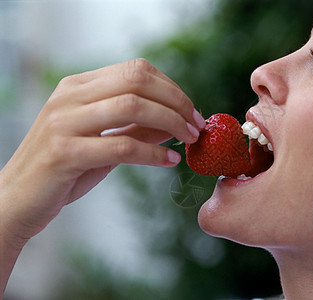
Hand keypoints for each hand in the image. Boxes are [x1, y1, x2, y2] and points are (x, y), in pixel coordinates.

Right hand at [0, 58, 204, 244]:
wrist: (17, 199)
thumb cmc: (65, 168)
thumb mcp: (104, 140)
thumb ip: (137, 127)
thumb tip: (176, 122)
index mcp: (78, 86)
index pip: (136, 70)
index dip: (172, 88)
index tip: (192, 111)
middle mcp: (70, 96)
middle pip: (138, 81)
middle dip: (177, 102)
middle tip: (196, 125)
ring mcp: (64, 122)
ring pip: (132, 106)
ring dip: (170, 123)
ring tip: (189, 140)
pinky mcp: (64, 152)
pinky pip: (121, 146)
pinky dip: (153, 154)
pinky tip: (170, 162)